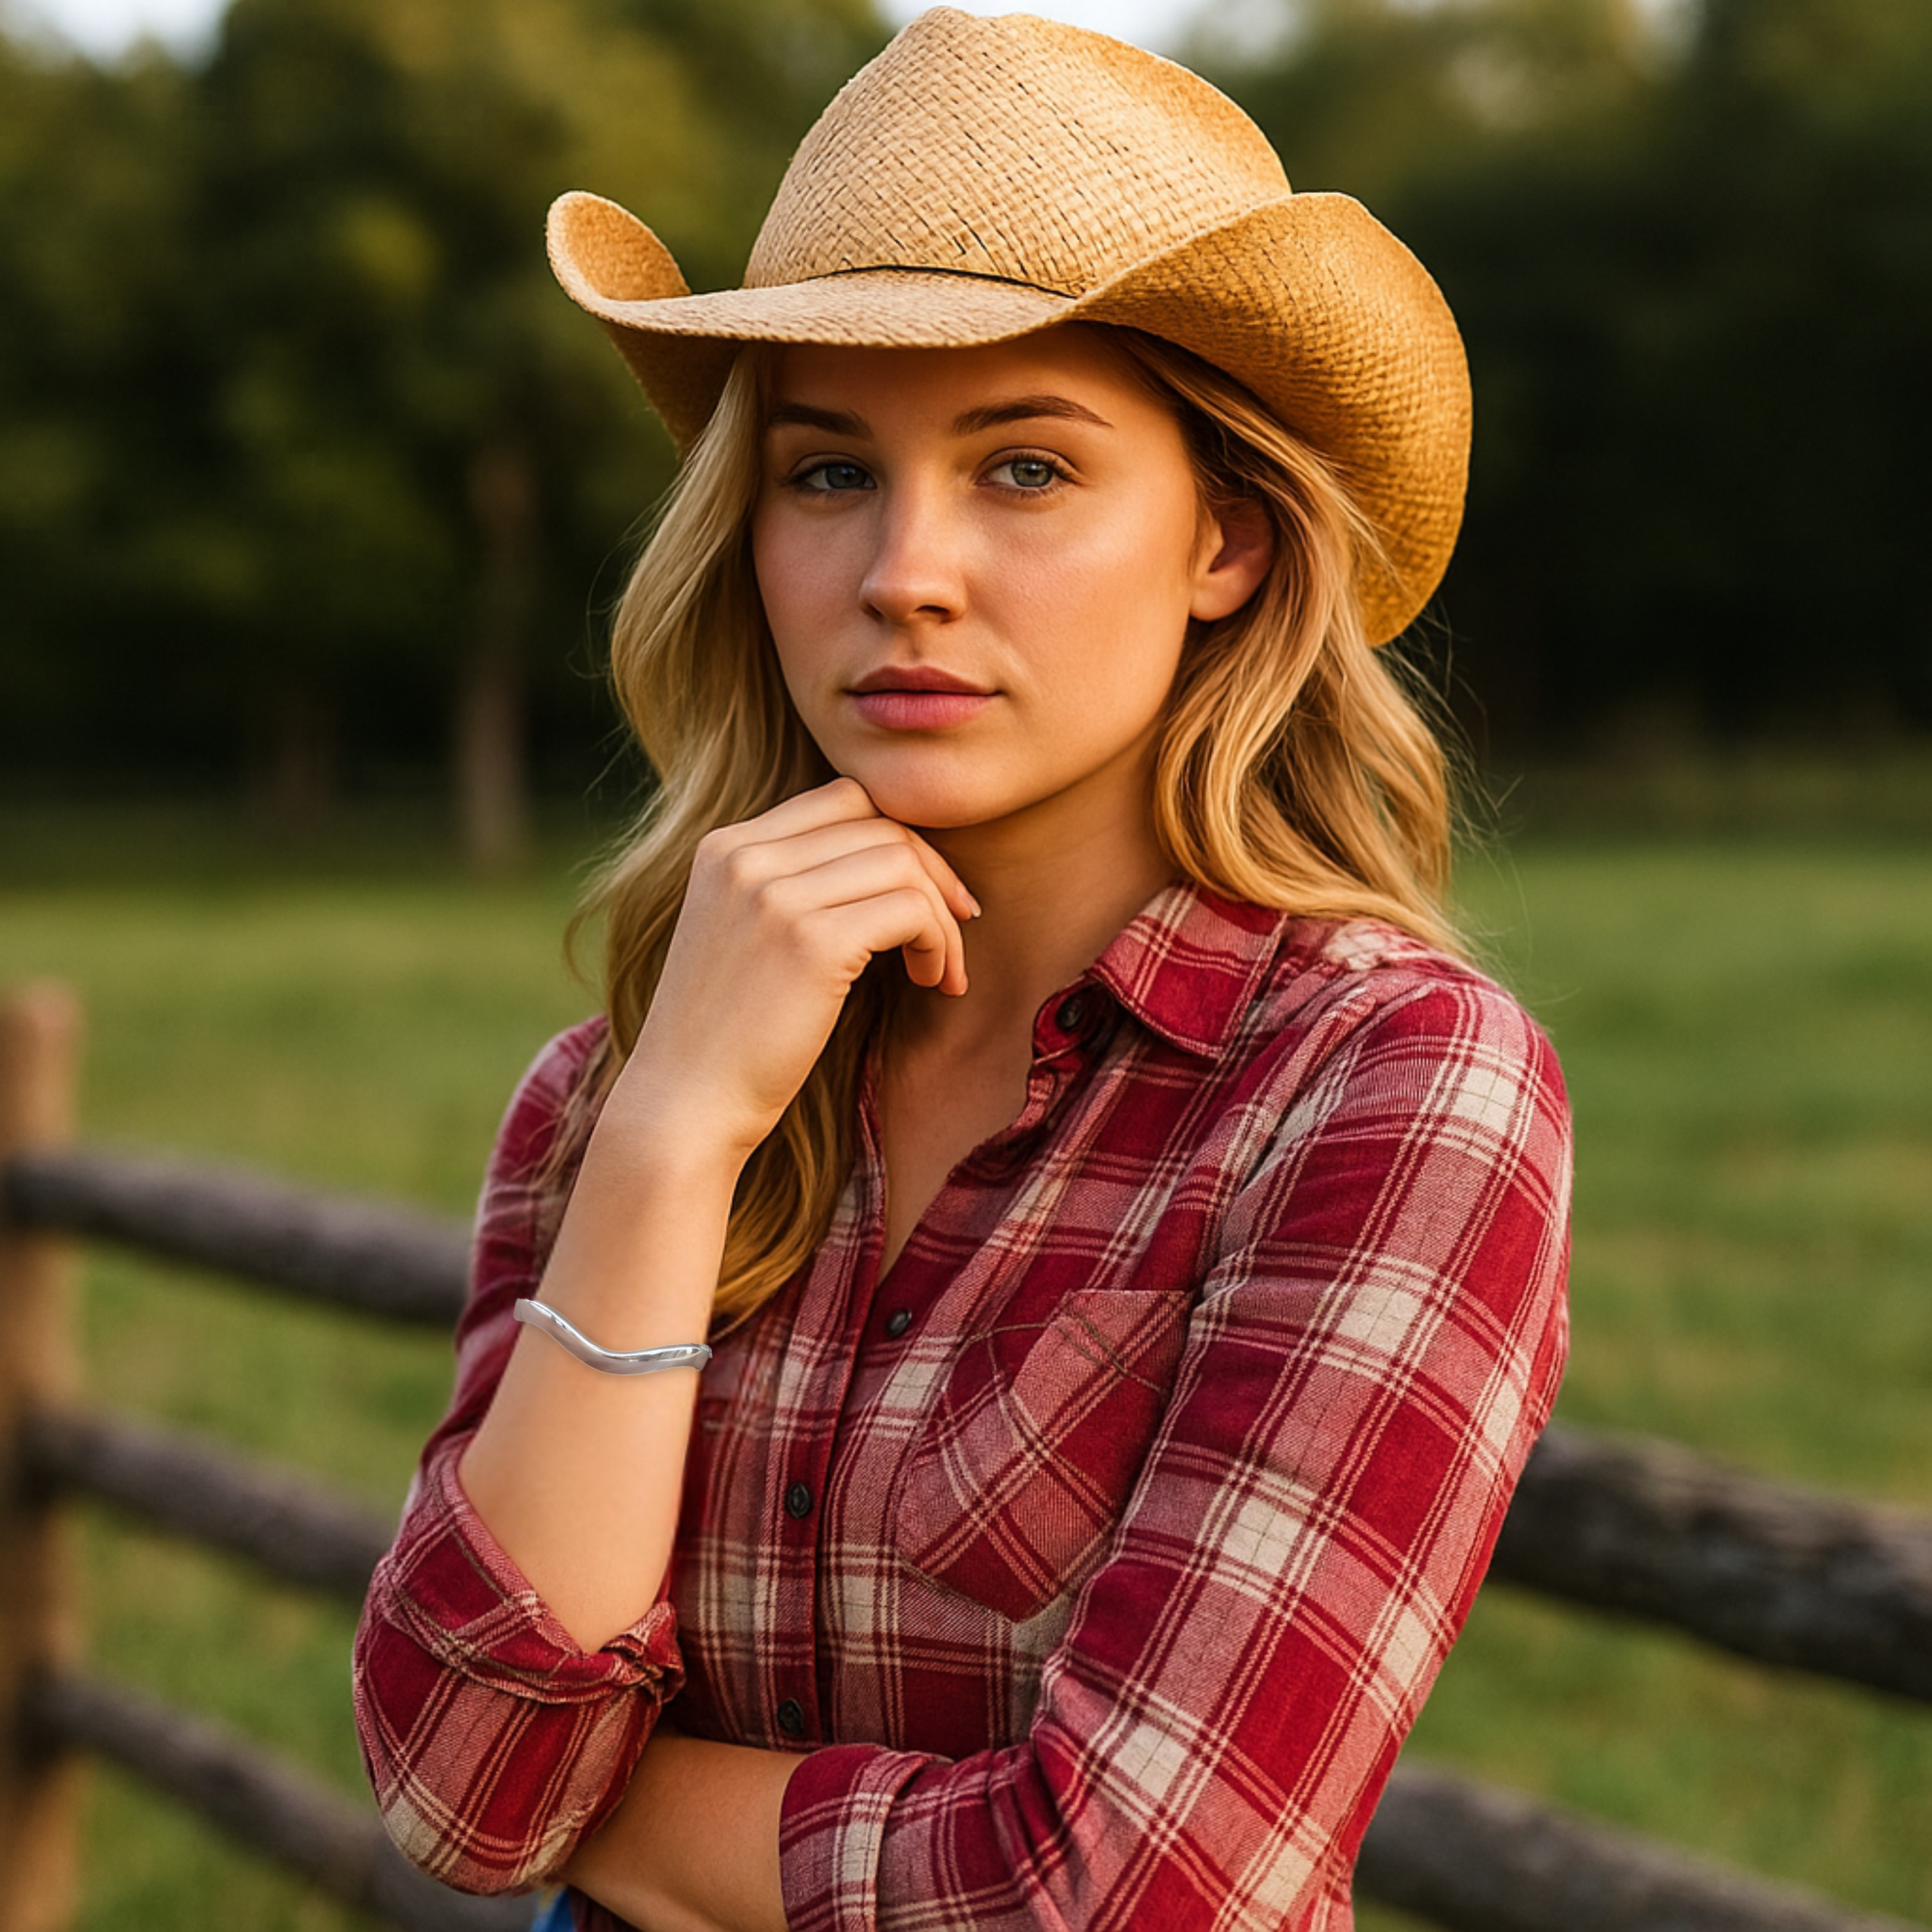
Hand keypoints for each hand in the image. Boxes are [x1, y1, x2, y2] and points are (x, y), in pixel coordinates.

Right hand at [609, 777, 976, 1159]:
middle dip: (933, 874)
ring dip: (942, 917)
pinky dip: (939, 942)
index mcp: (725, 848)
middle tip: (956, 929)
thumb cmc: (726, 1038)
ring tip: (939, 971)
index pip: (842, 800)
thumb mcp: (743, 935)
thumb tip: (893, 861)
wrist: (683, 1107)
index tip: (926, 894)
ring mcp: (774, 896)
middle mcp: (744, 857)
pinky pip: (911, 910)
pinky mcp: (811, 942)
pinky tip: (930, 981)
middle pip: (878, 823)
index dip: (899, 841)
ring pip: (902, 862)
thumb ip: (792, 886)